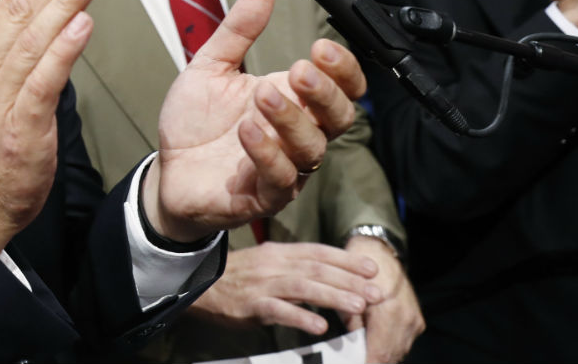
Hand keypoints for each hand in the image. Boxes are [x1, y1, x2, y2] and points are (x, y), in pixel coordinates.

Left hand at [147, 0, 364, 241]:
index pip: (341, 87)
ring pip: (311, 148)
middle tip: (299, 71)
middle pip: (339, 117)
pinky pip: (280, 178)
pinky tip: (247, 130)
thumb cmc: (195, 122)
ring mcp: (284, 167)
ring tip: (262, 96)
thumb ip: (238, 31)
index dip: (342, 68)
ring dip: (291, 119)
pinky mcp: (263, 196)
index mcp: (292, 100)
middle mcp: (296, 135)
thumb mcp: (211, 67)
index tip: (320, 46)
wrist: (167, 169)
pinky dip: (267, 153)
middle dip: (325, 92)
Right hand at [190, 243, 381, 334]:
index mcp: (280, 251)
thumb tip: (331, 276)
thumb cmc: (239, 278)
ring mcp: (263, 284)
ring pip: (303, 287)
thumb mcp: (268, 263)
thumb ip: (296, 268)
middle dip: (350, 280)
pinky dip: (300, 316)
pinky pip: (278, 310)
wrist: (200, 286)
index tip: (372, 269)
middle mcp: (274, 264)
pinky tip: (319, 325)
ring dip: (332, 296)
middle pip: (317, 269)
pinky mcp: (251, 305)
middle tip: (377, 292)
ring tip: (358, 307)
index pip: (318, 252)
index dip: (346, 260)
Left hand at [343, 236, 423, 362]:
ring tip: (364, 356)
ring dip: (383, 357)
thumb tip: (353, 350)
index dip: (368, 363)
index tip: (355, 363)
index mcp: (389, 311)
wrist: (379, 253)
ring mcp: (414, 320)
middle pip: (392, 356)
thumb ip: (352, 327)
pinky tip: (375, 347)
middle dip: (374, 361)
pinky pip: (404, 342)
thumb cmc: (357, 272)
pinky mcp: (417, 320)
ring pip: (399, 352)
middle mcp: (406, 318)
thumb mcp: (347, 297)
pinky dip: (390, 348)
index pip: (381, 354)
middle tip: (356, 360)